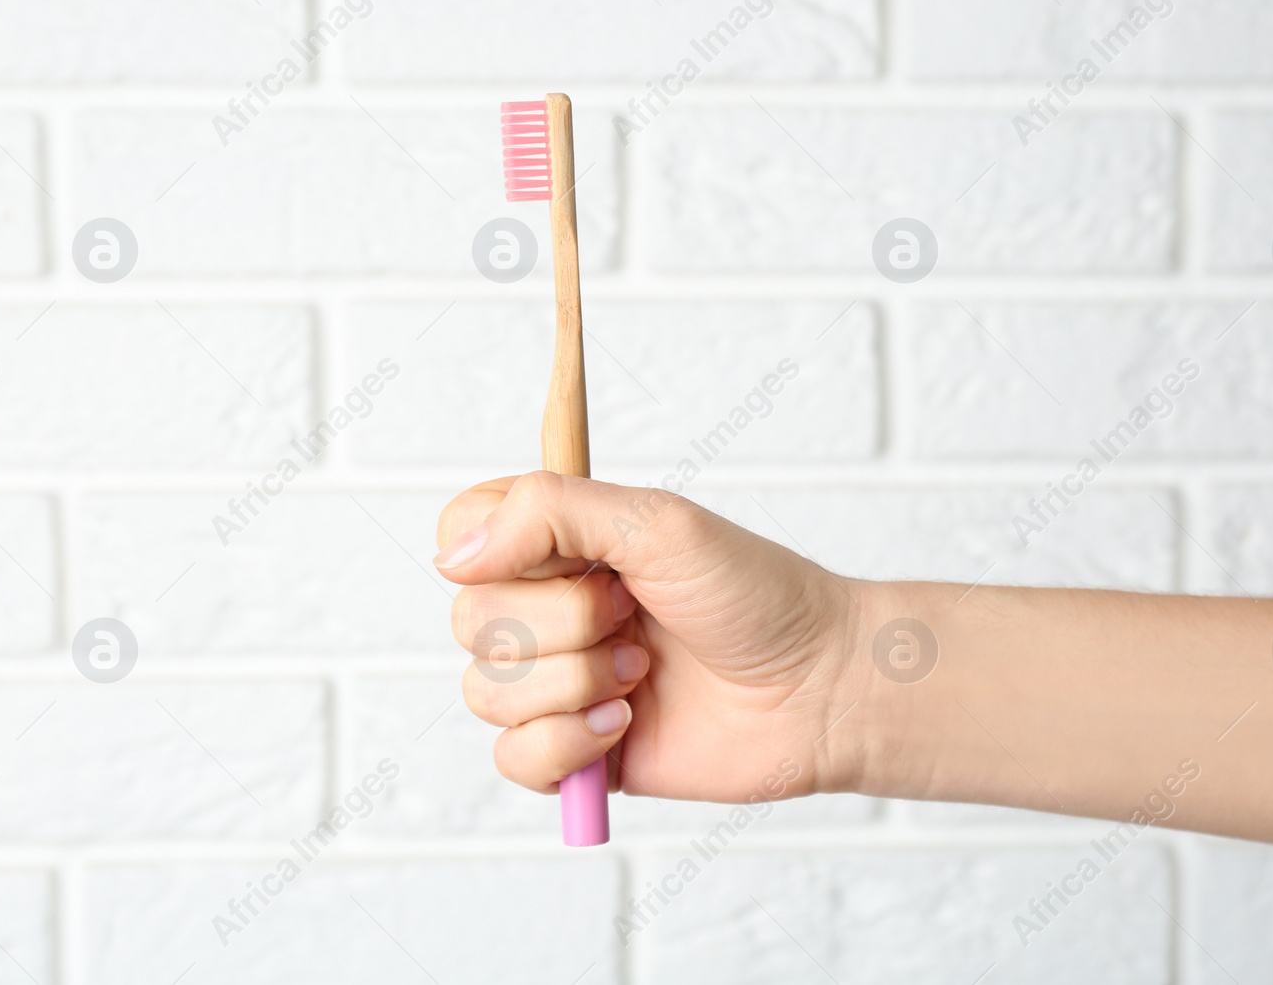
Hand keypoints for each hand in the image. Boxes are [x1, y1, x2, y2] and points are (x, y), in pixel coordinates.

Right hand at [434, 472, 860, 802]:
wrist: (818, 688)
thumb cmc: (755, 595)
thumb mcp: (656, 523)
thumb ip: (551, 512)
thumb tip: (454, 555)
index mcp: (561, 544)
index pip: (461, 532)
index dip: (492, 553)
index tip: (564, 561)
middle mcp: (549, 609)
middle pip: (471, 620)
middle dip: (563, 625)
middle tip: (636, 617)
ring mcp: (559, 683)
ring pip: (487, 692)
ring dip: (573, 684)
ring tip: (643, 674)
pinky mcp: (575, 752)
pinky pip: (512, 759)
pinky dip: (567, 745)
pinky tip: (625, 726)